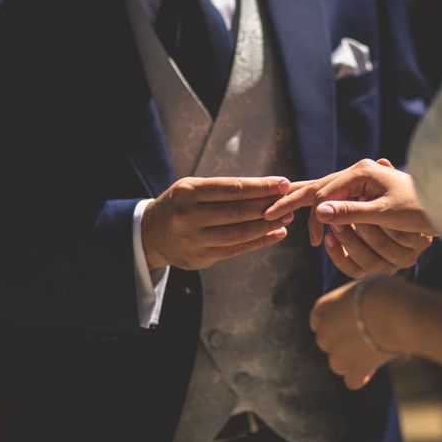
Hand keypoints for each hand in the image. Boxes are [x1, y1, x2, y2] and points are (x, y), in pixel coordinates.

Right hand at [142, 176, 293, 270]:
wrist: (150, 234)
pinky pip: (236, 250)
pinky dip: (259, 242)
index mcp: (189, 192)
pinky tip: (276, 234)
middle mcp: (189, 216)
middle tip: (290, 202)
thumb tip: (267, 187)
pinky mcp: (201, 258)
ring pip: (239, 233)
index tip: (284, 183)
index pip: (232, 188)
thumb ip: (225, 189)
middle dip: (268, 206)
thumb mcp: (193, 188)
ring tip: (287, 218)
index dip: (261, 186)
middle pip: (238, 211)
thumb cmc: (181, 204)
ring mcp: (194, 239)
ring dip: (268, 226)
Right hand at [265, 159, 436, 277]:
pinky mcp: (366, 188)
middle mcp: (359, 171)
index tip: (293, 226)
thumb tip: (317, 212)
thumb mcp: (384, 214)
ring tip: (289, 217)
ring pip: (326, 191)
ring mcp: (362, 179)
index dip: (303, 210)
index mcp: (361, 172)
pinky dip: (324, 208)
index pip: (322, 192)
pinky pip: (337, 197)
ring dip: (310, 208)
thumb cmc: (419, 208)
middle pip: (318, 186)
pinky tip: (316, 218)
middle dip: (295, 202)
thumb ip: (350, 212)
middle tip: (269, 213)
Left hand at [311, 276, 405, 389]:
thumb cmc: (384, 292)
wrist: (396, 313)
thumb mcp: (364, 284)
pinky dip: (360, 376)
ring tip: (369, 351)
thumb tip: (365, 299)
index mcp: (322, 309)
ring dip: (349, 359)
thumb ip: (355, 297)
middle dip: (342, 340)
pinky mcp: (354, 371)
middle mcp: (324, 333)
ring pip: (336, 363)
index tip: (348, 320)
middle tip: (364, 335)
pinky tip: (371, 369)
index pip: (318, 319)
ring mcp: (337, 354)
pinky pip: (352, 381)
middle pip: (327, 342)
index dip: (333, 320)